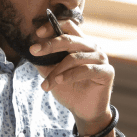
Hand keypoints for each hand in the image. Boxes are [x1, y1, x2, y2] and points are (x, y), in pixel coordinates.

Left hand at [30, 19, 113, 134]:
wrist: (83, 111)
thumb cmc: (69, 90)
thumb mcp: (52, 73)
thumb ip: (44, 61)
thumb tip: (30, 51)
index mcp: (80, 43)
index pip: (69, 26)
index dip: (53, 26)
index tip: (38, 33)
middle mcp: (92, 47)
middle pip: (70, 39)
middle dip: (50, 45)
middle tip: (34, 51)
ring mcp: (101, 58)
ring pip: (74, 57)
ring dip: (57, 70)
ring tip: (46, 84)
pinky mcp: (106, 71)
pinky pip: (86, 70)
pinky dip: (69, 75)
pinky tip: (58, 81)